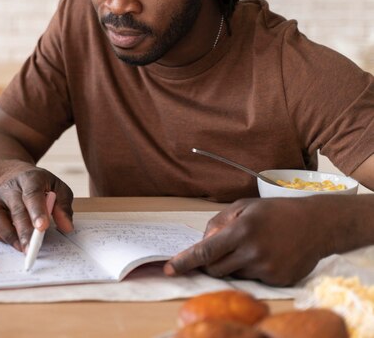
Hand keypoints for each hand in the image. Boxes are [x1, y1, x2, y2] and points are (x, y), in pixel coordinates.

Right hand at [0, 168, 73, 251]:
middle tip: (32, 250)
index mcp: (30, 179)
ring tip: (22, 249)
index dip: (37, 211)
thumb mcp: (58, 190)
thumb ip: (64, 207)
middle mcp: (10, 187)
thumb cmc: (42, 187)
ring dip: (9, 236)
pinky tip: (12, 242)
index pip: (32, 193)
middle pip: (16, 209)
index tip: (42, 228)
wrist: (17, 178)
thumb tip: (66, 227)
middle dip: (24, 231)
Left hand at [164, 197, 330, 286]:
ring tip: (252, 246)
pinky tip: (267, 254)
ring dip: (233, 264)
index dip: (185, 261)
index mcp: (242, 230)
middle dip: (211, 261)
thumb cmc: (275, 212)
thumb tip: (202, 243)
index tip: (170, 268)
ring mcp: (267, 269)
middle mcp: (253, 252)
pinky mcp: (278, 280)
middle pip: (215, 268)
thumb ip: (217, 223)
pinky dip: (251, 270)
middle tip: (223, 248)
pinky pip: (252, 280)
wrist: (317, 224)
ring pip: (233, 275)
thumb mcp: (243, 207)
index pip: (205, 251)